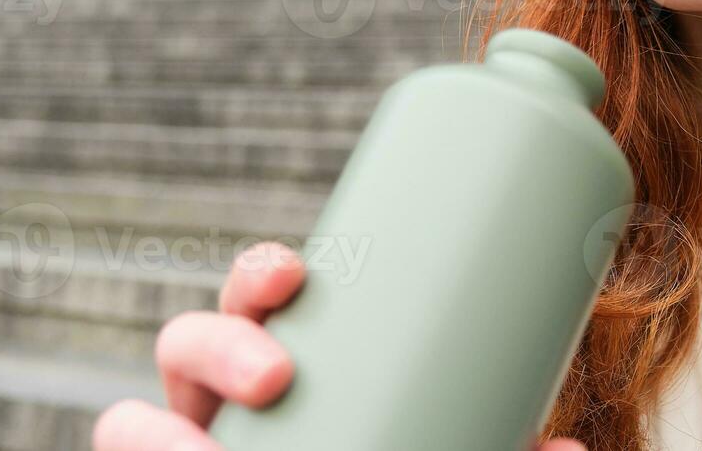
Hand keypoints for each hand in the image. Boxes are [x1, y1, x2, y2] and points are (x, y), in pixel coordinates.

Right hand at [90, 241, 585, 450]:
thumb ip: (499, 450)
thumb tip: (571, 449)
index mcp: (289, 367)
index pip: (257, 299)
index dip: (258, 276)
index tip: (297, 270)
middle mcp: (222, 410)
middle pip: (186, 344)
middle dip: (215, 341)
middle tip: (278, 375)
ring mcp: (193, 446)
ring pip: (130, 421)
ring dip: (149, 426)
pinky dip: (134, 446)